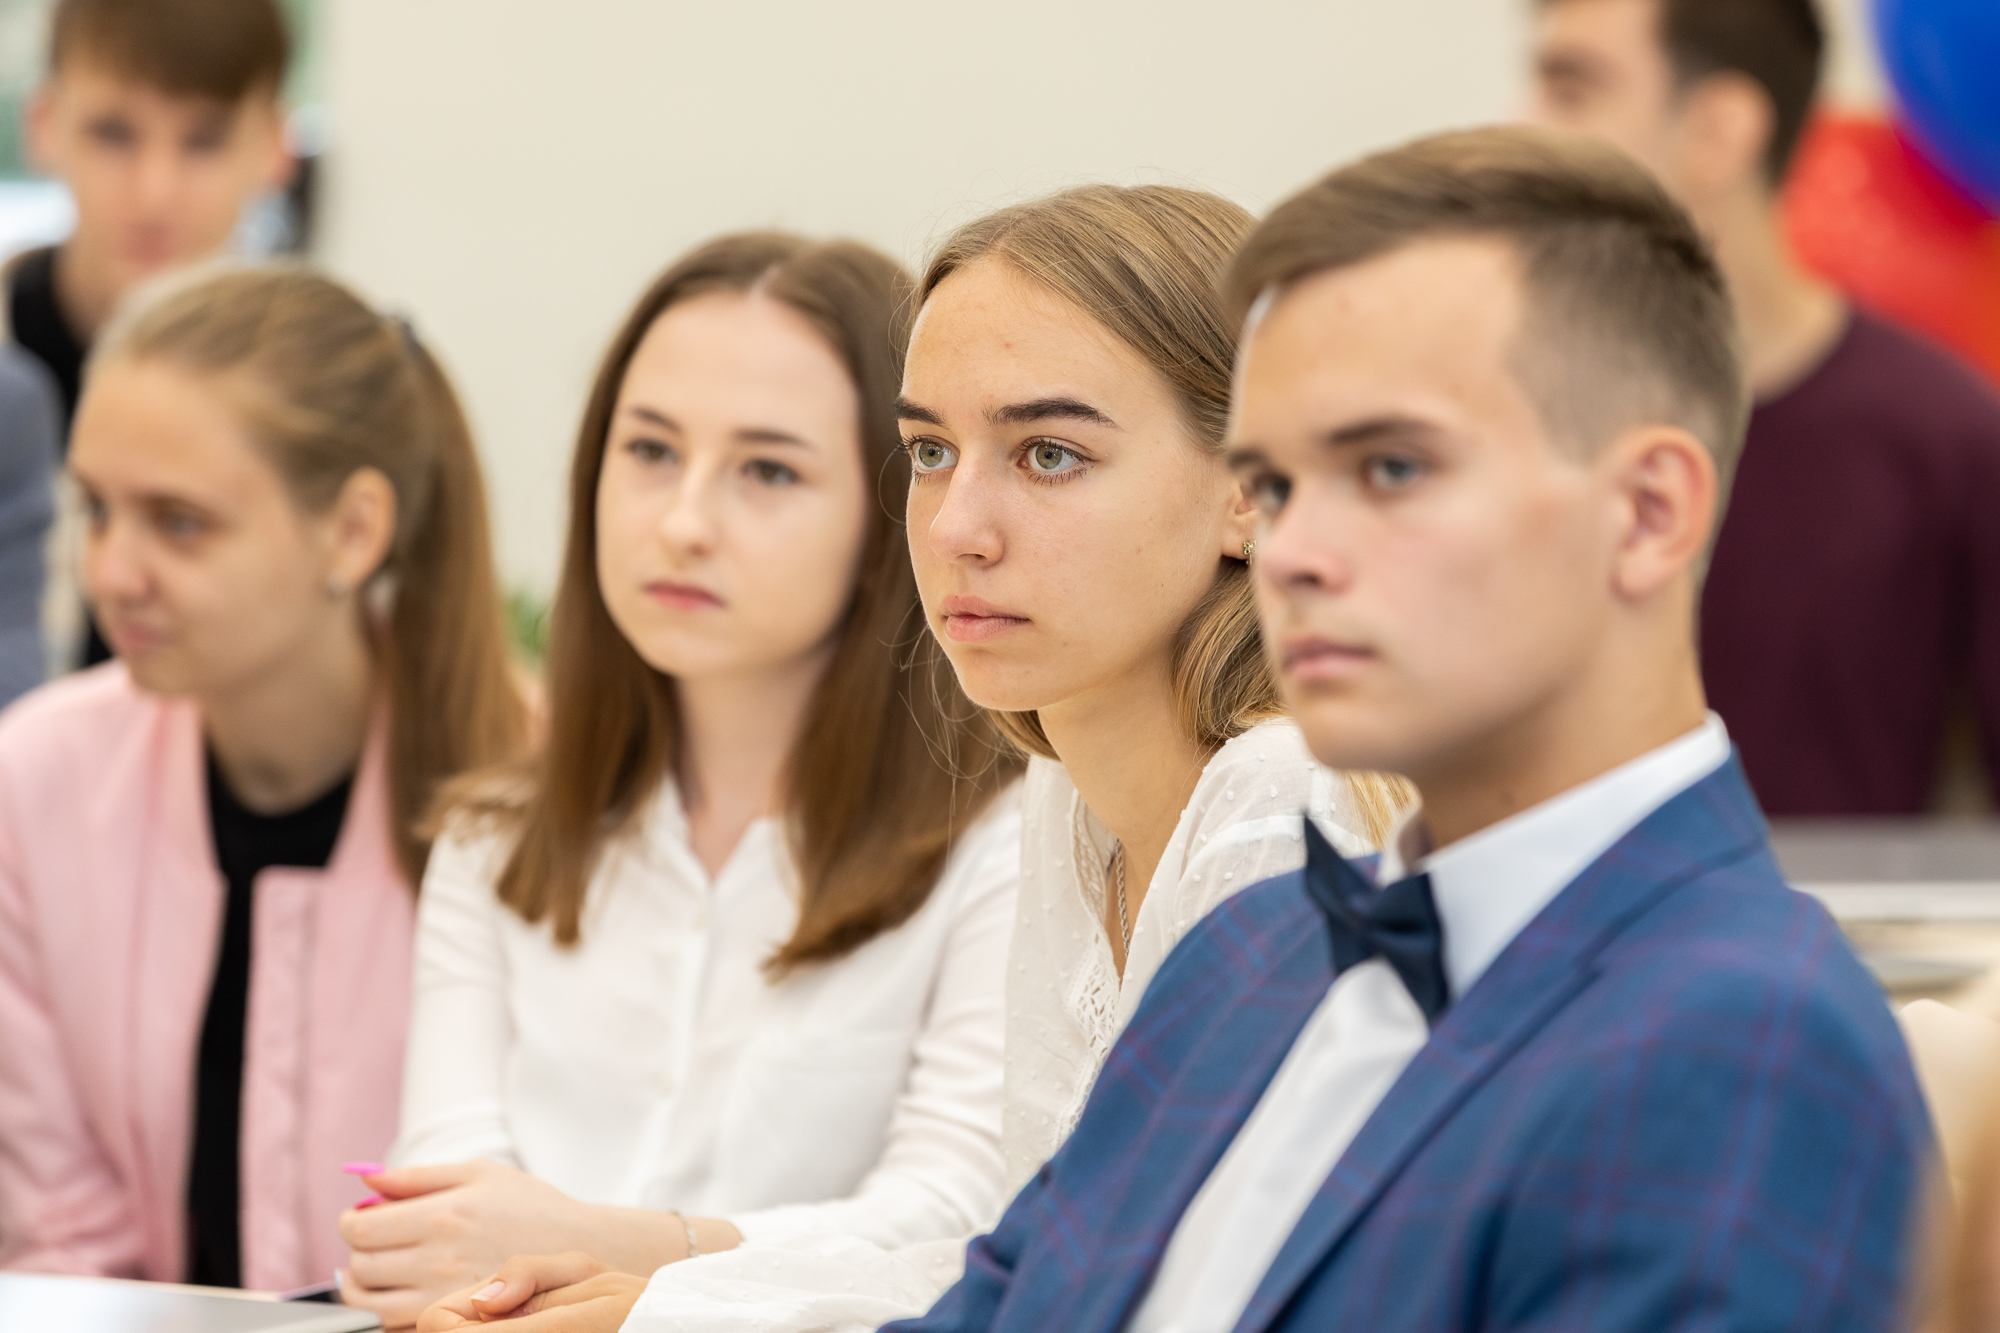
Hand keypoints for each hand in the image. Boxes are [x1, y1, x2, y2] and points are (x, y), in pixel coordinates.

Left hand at [337, 1160, 610, 1327]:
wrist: (579, 1249)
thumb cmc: (531, 1206)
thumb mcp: (480, 1174)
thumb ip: (419, 1177)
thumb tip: (366, 1179)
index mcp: (444, 1215)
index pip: (362, 1229)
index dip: (350, 1224)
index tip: (358, 1220)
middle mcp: (440, 1259)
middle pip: (362, 1268)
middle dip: (357, 1255)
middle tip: (373, 1245)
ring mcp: (448, 1295)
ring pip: (372, 1306)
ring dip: (363, 1291)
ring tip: (380, 1273)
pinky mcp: (458, 1320)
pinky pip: (399, 1327)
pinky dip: (388, 1315)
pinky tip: (403, 1295)